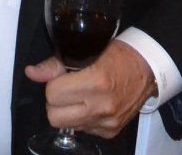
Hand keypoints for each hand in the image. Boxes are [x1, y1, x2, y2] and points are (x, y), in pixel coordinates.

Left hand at [24, 38, 155, 137]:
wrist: (149, 68)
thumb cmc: (120, 54)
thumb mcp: (88, 50)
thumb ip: (56, 64)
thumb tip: (31, 72)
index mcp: (97, 82)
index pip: (52, 94)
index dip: (53, 83)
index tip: (62, 76)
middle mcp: (102, 107)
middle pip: (54, 117)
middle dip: (55, 102)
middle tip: (65, 89)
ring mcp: (107, 122)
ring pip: (67, 126)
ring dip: (67, 111)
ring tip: (79, 95)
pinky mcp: (110, 131)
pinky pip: (83, 130)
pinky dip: (82, 118)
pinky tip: (91, 103)